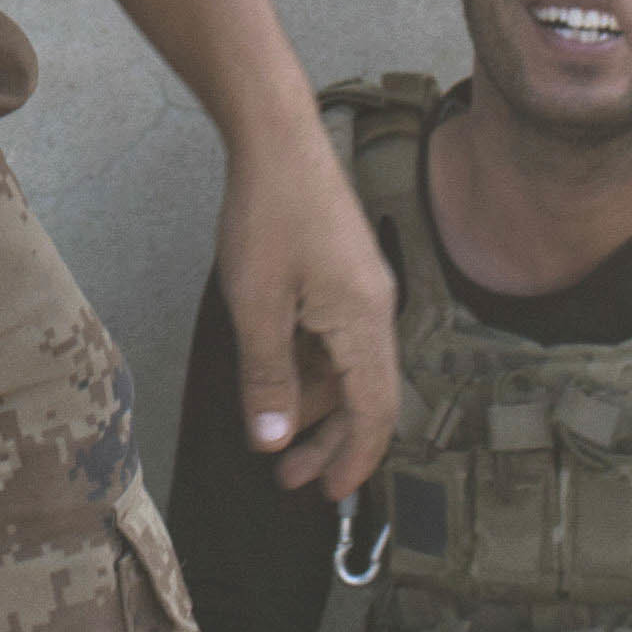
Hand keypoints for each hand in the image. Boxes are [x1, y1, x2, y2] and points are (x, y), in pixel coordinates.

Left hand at [217, 131, 400, 499]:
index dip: (355, 458)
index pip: (374, 411)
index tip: (330, 493)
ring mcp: (359, 291)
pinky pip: (333, 339)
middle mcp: (373, 310)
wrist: (277, 138)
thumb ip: (267, 377)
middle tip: (291, 479)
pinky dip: (309, 368)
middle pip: (363, 395)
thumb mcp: (257, 305)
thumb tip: (273, 440)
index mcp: (364, 322)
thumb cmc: (268, 215)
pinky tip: (276, 382)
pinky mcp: (342, 275)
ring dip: (312, 405)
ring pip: (345, 368)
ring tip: (273, 438)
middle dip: (328, 440)